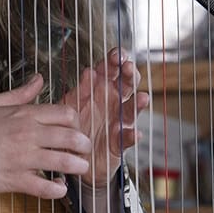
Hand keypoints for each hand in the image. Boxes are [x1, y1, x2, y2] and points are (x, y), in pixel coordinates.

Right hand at [0, 75, 91, 205]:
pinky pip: (44, 187)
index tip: (76, 131)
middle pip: (71, 137)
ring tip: (80, 170)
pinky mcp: (14, 180)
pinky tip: (59, 189)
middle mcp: (26, 134)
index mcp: (23, 114)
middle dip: (84, 146)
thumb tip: (39, 79)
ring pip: (63, 162)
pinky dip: (57, 190)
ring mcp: (21, 157)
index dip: (77, 124)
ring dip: (77, 167)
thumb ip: (19, 94)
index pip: (65, 114)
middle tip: (85, 152)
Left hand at [60, 48, 150, 187]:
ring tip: (141, 98)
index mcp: (101, 88)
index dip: (116, 60)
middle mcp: (114, 102)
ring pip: (131, 110)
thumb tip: (89, 72)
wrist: (74, 156)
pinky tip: (134, 133)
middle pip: (127, 84)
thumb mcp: (72, 105)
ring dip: (137, 103)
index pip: (112, 69)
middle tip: (127, 67)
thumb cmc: (74, 125)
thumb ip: (81, 90)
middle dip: (129, 74)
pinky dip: (132, 136)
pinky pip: (127, 138)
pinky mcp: (120, 142)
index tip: (116, 55)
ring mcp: (119, 121)